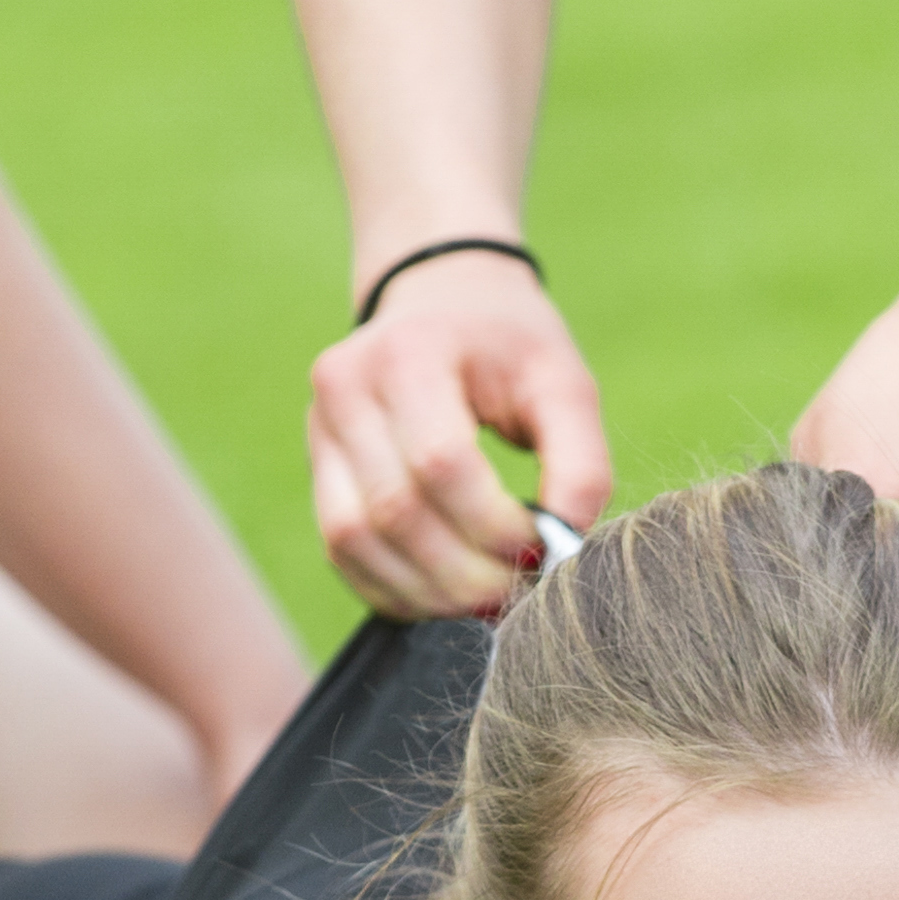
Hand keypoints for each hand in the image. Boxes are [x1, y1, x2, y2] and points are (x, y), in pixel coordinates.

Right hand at [304, 249, 612, 617]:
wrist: (442, 299)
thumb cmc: (511, 346)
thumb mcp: (564, 384)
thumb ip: (581, 464)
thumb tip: (564, 550)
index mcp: (409, 352)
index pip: (440, 462)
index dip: (493, 525)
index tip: (541, 548)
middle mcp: (346, 386)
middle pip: (395, 510)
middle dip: (464, 572)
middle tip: (518, 592)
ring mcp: (320, 428)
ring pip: (354, 539)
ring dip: (425, 591)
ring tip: (485, 600)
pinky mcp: (317, 466)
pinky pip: (340, 551)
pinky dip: (392, 588)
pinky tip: (443, 594)